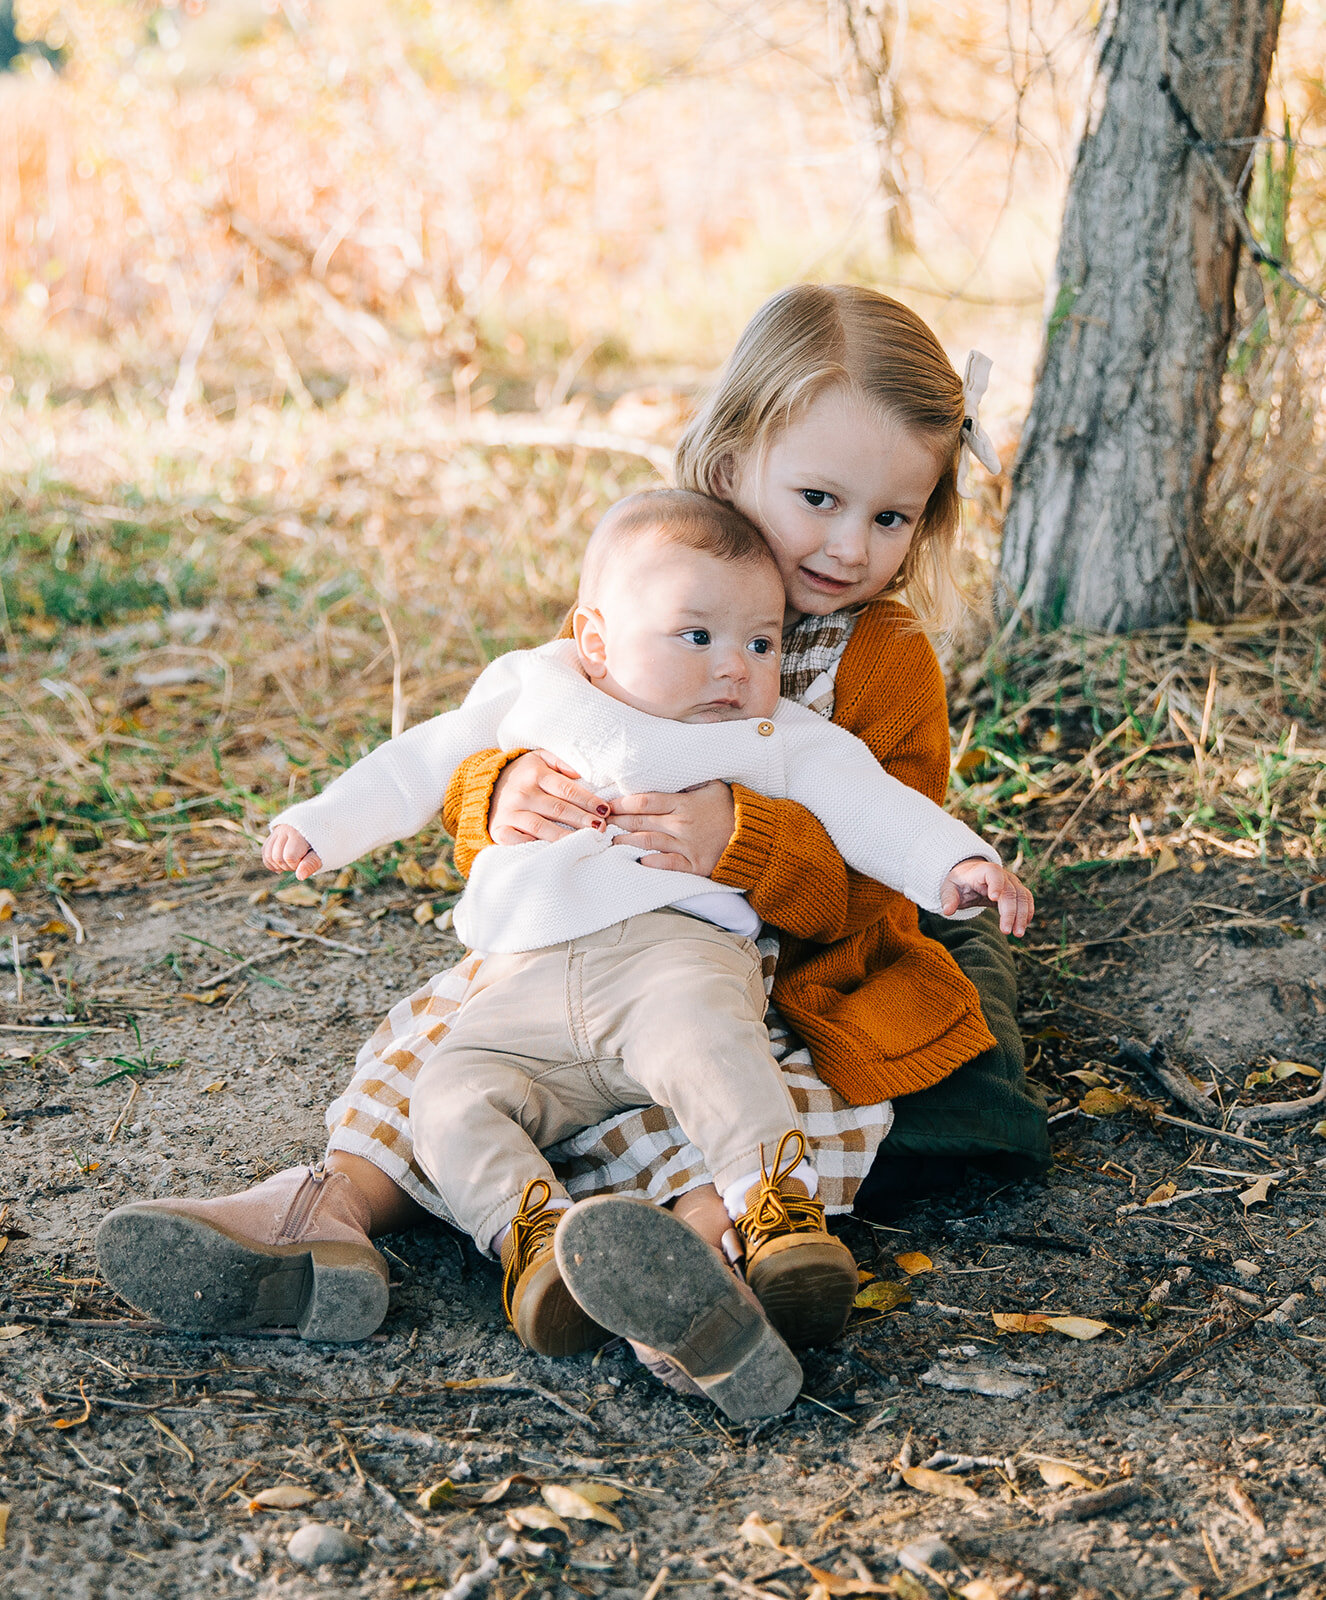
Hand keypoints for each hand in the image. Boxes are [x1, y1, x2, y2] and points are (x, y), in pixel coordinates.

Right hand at [263, 824, 321, 879]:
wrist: (321, 828)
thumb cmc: (322, 844)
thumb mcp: (321, 854)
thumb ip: (311, 864)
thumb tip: (300, 877)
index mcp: (298, 833)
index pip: (289, 857)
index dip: (296, 865)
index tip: (305, 862)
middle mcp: (284, 830)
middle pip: (276, 857)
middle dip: (287, 866)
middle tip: (299, 862)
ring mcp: (277, 831)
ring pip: (267, 855)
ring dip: (277, 865)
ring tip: (291, 863)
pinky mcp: (272, 835)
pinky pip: (265, 851)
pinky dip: (271, 862)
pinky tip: (281, 864)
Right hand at [489, 749, 608, 844]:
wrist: (484, 786)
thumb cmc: (523, 774)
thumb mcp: (539, 758)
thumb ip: (560, 761)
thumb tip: (580, 773)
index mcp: (535, 774)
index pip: (566, 789)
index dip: (587, 800)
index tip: (605, 810)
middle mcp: (522, 793)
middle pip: (557, 809)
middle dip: (582, 820)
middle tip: (602, 829)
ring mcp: (510, 813)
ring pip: (540, 827)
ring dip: (564, 836)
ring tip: (585, 842)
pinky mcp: (499, 830)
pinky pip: (517, 841)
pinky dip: (534, 846)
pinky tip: (552, 851)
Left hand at [608, 782, 735, 875]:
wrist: (755, 836)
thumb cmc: (733, 808)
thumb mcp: (714, 786)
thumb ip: (690, 782)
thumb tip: (669, 772)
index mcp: (684, 804)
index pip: (646, 801)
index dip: (624, 803)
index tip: (609, 803)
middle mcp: (682, 824)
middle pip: (641, 822)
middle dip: (618, 821)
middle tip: (601, 821)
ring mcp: (687, 846)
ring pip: (648, 843)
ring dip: (626, 841)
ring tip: (611, 840)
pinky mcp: (694, 865)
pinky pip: (667, 864)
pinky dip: (650, 862)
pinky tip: (637, 860)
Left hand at [940, 857, 1033, 936]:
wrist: (969, 875)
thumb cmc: (958, 883)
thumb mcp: (949, 888)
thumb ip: (949, 898)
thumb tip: (947, 911)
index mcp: (982, 871)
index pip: (993, 873)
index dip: (995, 884)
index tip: (993, 899)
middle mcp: (1001, 874)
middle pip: (1010, 891)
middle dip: (1010, 912)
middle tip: (1006, 931)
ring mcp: (1011, 882)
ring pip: (1022, 896)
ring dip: (1022, 915)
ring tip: (1018, 933)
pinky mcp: (1016, 890)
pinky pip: (1026, 899)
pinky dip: (1027, 912)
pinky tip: (1023, 926)